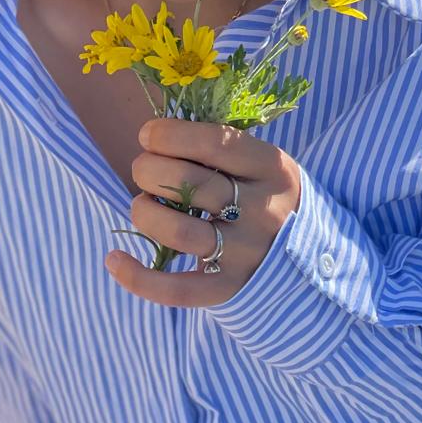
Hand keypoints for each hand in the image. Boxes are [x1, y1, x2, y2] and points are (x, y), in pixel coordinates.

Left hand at [106, 117, 302, 306]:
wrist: (308, 253)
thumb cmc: (265, 192)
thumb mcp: (260, 161)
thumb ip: (220, 147)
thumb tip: (157, 134)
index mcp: (272, 168)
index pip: (215, 144)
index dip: (171, 136)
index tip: (147, 135)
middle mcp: (263, 211)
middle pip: (191, 185)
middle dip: (149, 170)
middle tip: (142, 169)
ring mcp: (246, 253)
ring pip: (179, 231)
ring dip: (145, 212)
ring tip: (142, 204)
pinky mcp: (227, 288)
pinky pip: (175, 289)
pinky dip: (136, 277)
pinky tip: (113, 258)